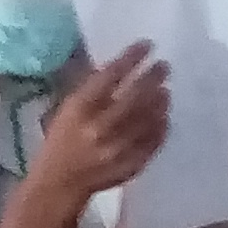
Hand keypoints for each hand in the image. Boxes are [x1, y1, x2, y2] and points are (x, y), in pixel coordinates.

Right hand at [38, 42, 169, 204]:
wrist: (60, 182)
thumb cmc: (61, 139)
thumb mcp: (68, 108)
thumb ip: (92, 90)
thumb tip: (120, 66)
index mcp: (79, 107)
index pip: (111, 75)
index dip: (131, 58)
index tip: (147, 45)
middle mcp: (99, 126)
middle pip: (134, 96)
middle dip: (152, 77)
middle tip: (164, 66)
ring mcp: (117, 148)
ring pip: (147, 119)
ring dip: (160, 102)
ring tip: (166, 90)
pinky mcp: (130, 165)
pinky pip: (152, 143)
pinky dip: (161, 128)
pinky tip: (165, 117)